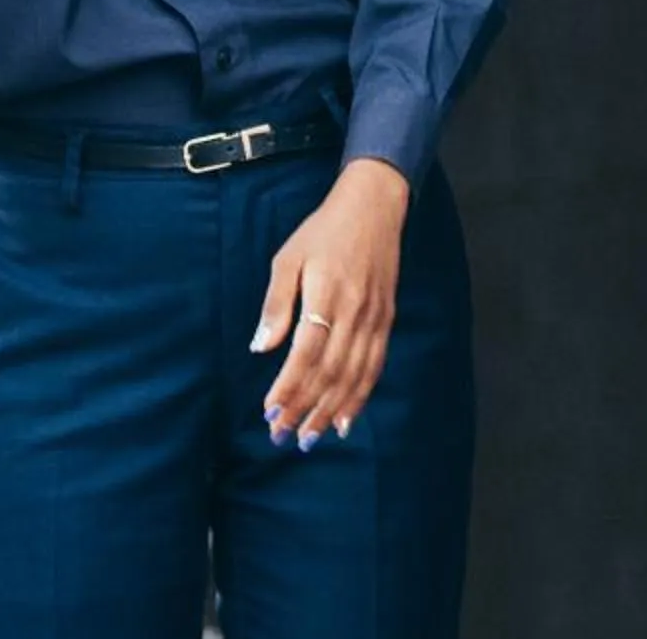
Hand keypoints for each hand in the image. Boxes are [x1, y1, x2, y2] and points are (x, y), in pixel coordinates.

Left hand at [253, 159, 411, 449]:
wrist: (374, 207)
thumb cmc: (324, 232)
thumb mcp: (289, 257)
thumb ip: (276, 303)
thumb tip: (260, 347)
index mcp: (328, 294)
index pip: (306, 353)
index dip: (289, 387)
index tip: (270, 413)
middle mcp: (355, 312)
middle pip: (330, 372)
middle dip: (305, 408)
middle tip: (282, 437)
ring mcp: (375, 319)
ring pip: (353, 376)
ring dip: (331, 412)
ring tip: (309, 438)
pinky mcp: (386, 321)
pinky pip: (374, 367)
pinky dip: (360, 397)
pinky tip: (346, 421)